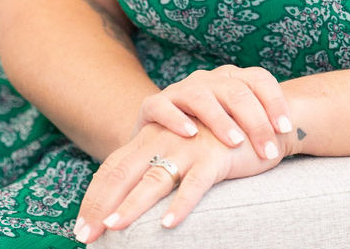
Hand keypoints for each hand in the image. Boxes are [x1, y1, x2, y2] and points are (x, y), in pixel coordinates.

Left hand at [74, 119, 293, 242]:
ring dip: (134, 205)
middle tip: (86, 235)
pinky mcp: (218, 153)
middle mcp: (167, 136)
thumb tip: (133, 197)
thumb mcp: (187, 144)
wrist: (268, 115)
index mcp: (155, 134)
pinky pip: (195, 183)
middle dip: (104, 204)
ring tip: (116, 228)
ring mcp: (191, 144)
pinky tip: (167, 223)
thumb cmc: (224, 136)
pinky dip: (181, 204)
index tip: (81, 229)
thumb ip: (161, 162)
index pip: (115, 165)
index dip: (96, 196)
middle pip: (126, 170)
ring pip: (156, 177)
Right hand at [135, 64, 292, 161]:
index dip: (275, 102)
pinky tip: (190, 133)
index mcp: (233, 79)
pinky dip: (176, 118)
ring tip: (234, 142)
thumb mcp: (235, 124)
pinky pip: (164, 106)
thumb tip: (296, 134)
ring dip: (220, 119)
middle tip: (267, 151)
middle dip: (255, 122)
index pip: (260, 80)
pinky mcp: (154, 104)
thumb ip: (258, 123)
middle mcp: (209, 79)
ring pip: (203, 96)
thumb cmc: (208, 135)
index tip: (287, 129)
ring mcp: (182, 89)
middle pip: (237, 92)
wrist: (160, 134)